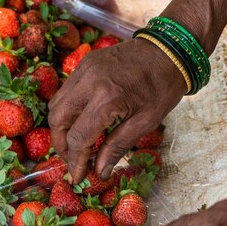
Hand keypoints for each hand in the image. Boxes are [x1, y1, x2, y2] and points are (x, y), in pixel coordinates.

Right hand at [48, 38, 185, 182]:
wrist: (170, 48)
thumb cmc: (163, 87)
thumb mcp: (146, 122)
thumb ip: (118, 147)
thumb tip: (99, 172)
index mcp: (107, 98)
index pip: (79, 137)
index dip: (75, 161)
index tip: (77, 177)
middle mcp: (89, 82)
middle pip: (58, 120)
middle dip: (61, 145)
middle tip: (73, 160)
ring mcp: (84, 70)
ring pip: (56, 105)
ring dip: (61, 128)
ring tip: (76, 143)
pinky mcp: (84, 64)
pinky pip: (65, 92)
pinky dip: (67, 111)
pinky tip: (81, 121)